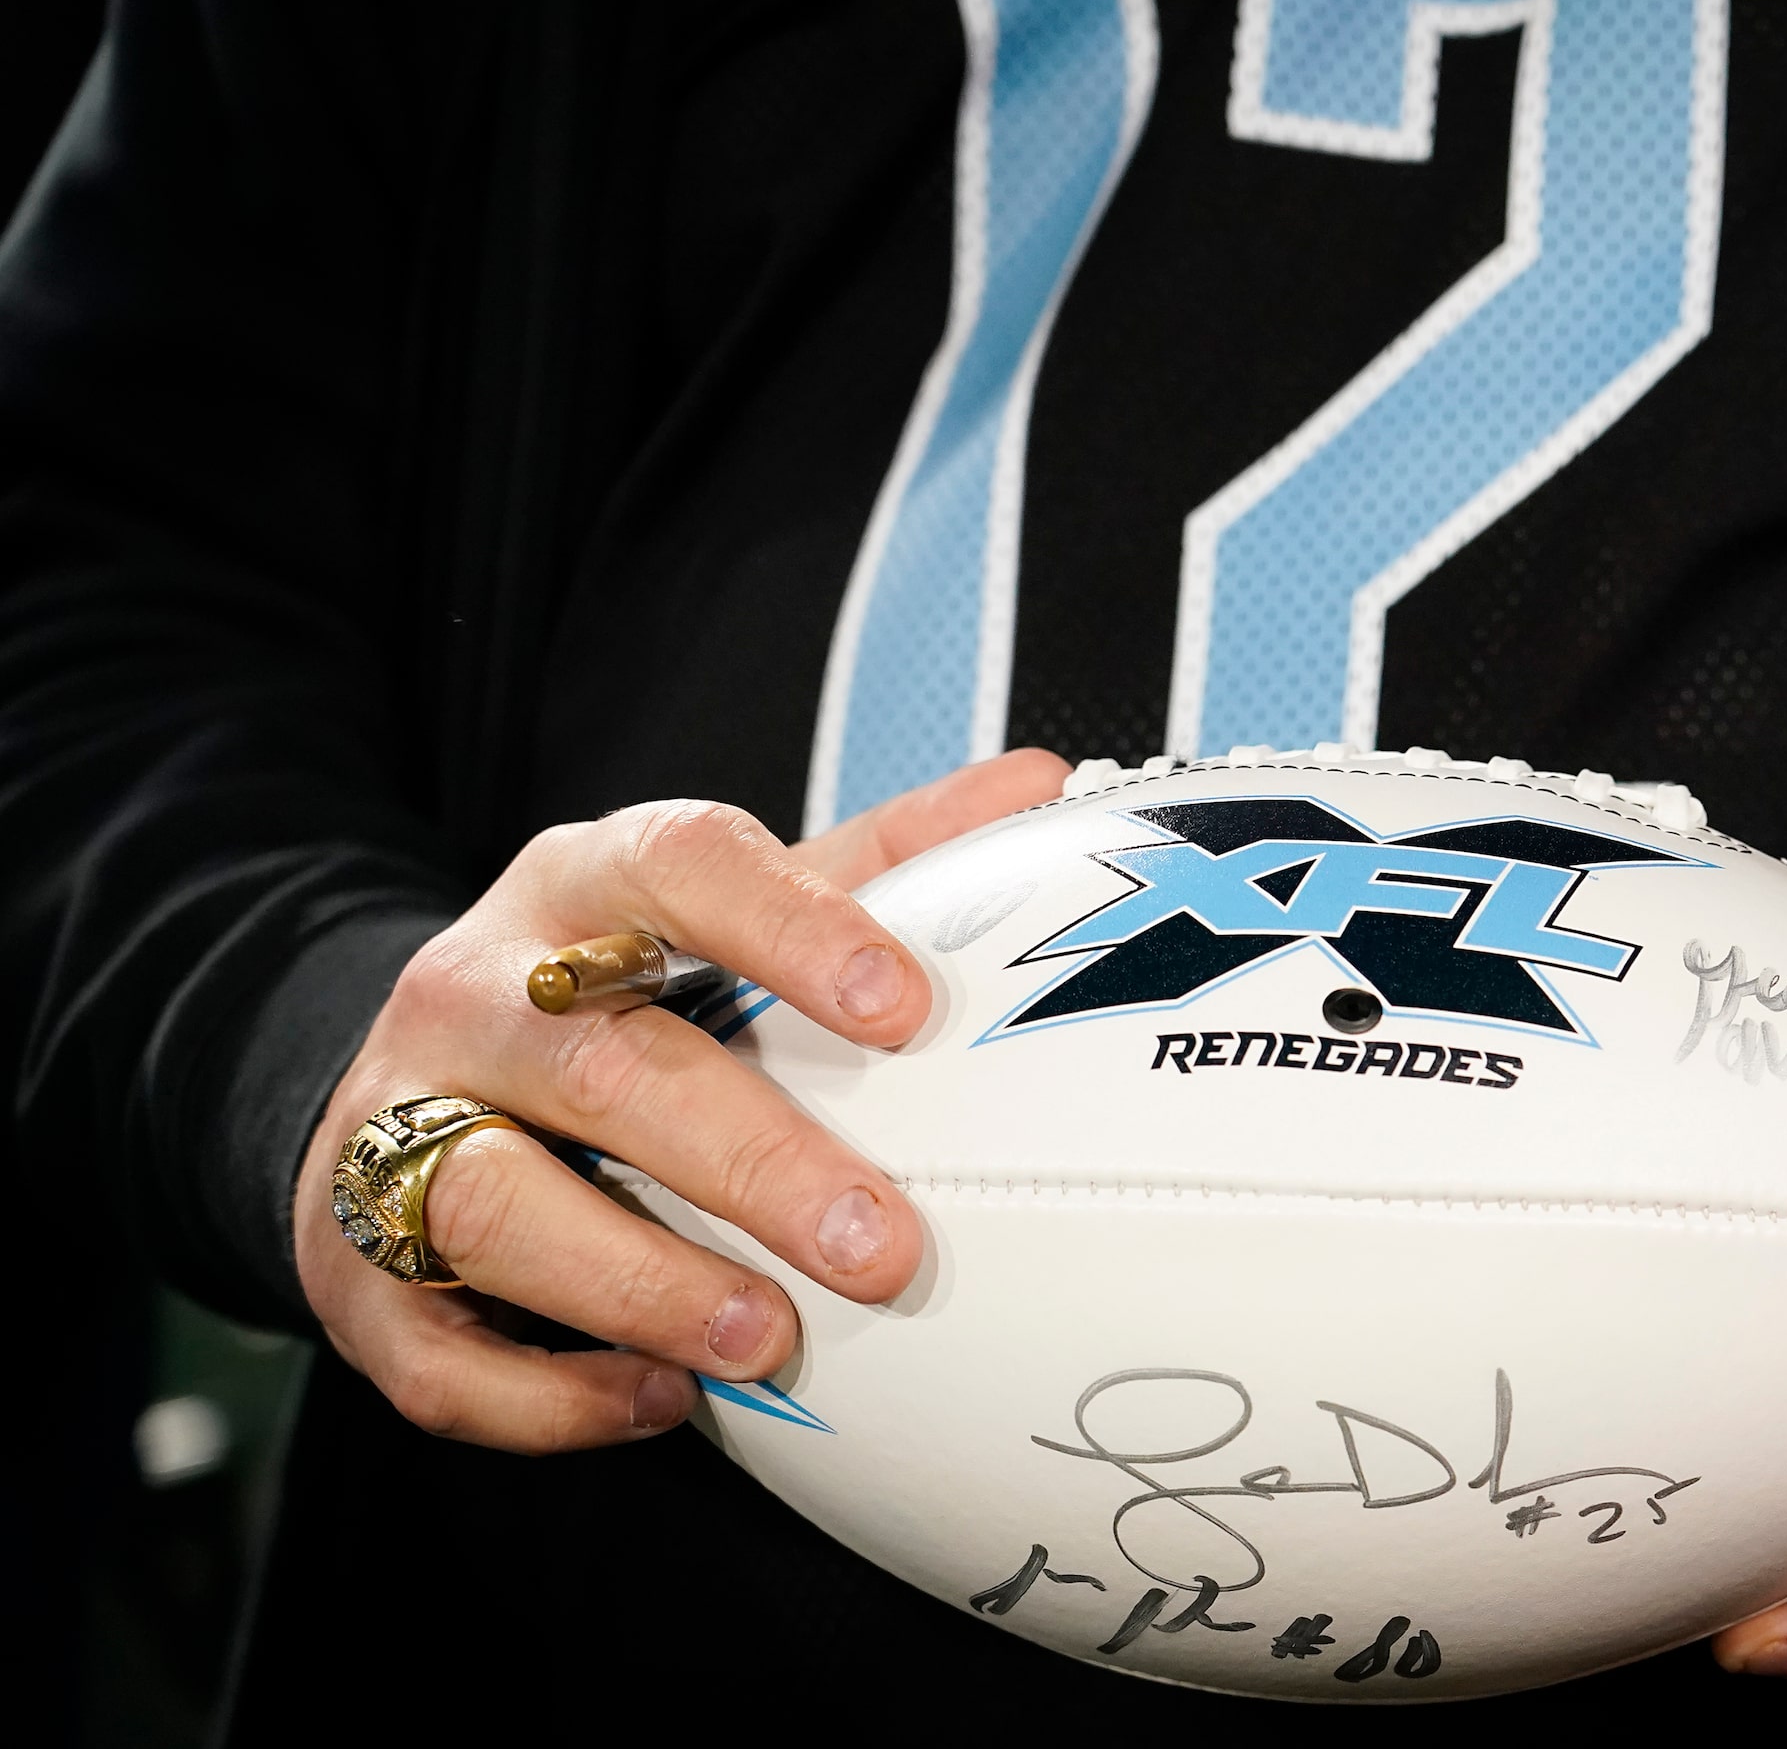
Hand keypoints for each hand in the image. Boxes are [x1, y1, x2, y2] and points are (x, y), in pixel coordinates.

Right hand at [291, 749, 1068, 1453]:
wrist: (406, 1068)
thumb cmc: (616, 987)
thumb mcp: (724, 902)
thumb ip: (879, 856)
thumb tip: (1042, 784)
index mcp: (580, 884)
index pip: (680, 868)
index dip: (792, 927)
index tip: (906, 1008)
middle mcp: (474, 992)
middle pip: (603, 1065)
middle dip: (751, 1161)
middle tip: (885, 1247)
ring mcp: (393, 1126)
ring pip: (494, 1203)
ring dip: (640, 1281)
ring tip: (767, 1337)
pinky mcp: (349, 1266)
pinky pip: (435, 1349)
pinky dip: (549, 1390)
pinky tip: (665, 1398)